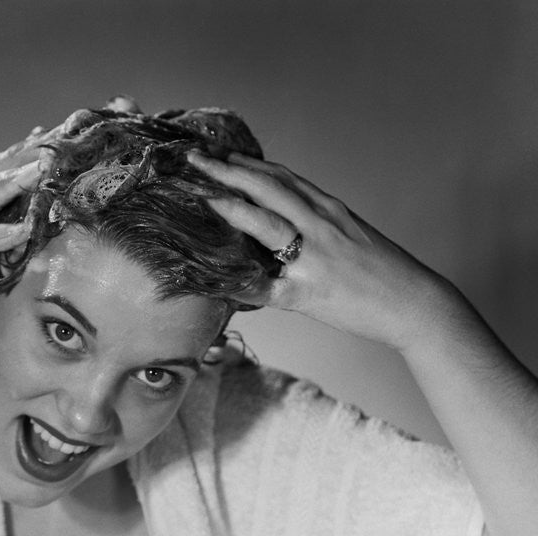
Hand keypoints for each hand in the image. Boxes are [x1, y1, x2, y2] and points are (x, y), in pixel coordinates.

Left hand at [187, 151, 451, 352]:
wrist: (416, 305)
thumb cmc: (384, 273)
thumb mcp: (352, 235)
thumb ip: (316, 224)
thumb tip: (281, 220)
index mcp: (330, 210)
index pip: (284, 178)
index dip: (250, 164)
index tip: (222, 154)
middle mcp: (322, 226)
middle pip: (269, 190)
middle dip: (230, 173)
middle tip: (197, 161)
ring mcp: (315, 258)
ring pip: (266, 224)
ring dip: (231, 208)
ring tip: (202, 197)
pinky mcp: (308, 293)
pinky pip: (264, 287)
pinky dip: (237, 282)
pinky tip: (212, 277)